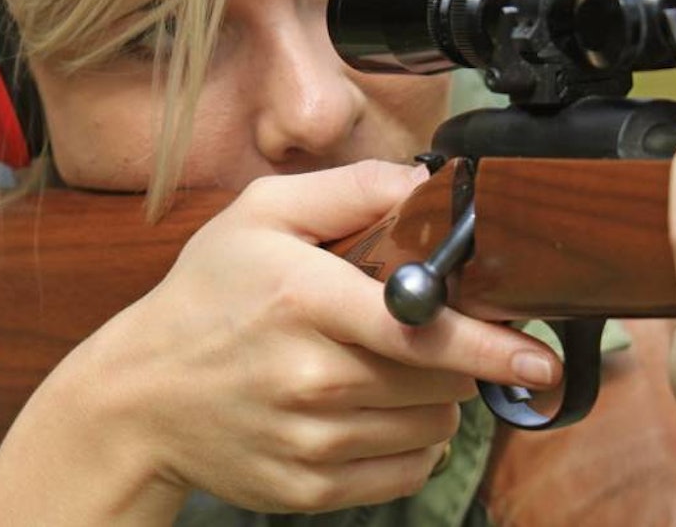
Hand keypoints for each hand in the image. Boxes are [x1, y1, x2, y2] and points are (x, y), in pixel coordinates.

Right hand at [0, 160, 560, 523]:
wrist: (138, 397)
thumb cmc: (204, 297)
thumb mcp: (260, 214)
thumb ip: (350, 188)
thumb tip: (427, 185)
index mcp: (305, 302)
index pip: (423, 332)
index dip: (492, 345)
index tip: (537, 357)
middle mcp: (311, 379)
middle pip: (443, 380)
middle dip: (455, 354)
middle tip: (421, 331)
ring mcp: (312, 443)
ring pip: (433, 425)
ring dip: (432, 396)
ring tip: (381, 367)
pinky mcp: (310, 490)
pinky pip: (406, 469)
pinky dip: (408, 439)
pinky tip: (368, 408)